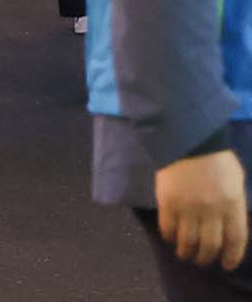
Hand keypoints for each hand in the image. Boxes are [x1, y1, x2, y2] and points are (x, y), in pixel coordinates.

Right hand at [157, 151, 248, 269]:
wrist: (187, 139)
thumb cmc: (216, 159)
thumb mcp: (236, 181)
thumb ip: (234, 204)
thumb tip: (228, 224)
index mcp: (233, 204)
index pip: (236, 239)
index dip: (232, 256)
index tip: (226, 264)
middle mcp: (212, 210)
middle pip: (210, 244)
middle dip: (206, 257)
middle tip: (202, 261)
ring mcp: (188, 207)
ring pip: (188, 240)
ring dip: (186, 251)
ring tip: (184, 254)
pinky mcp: (167, 202)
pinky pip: (168, 226)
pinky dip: (169, 236)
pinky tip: (170, 238)